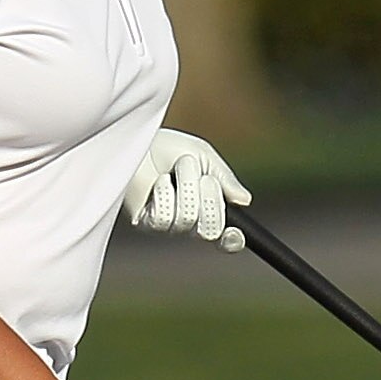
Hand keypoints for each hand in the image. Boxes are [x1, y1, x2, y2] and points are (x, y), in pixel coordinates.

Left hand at [121, 128, 249, 249]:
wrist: (136, 140)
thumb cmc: (168, 147)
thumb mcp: (204, 157)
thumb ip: (225, 179)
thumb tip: (244, 201)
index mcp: (208, 209)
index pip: (226, 238)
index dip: (232, 239)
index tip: (234, 231)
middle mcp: (189, 222)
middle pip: (211, 230)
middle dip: (210, 199)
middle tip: (202, 177)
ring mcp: (167, 225)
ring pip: (188, 219)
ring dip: (186, 186)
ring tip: (174, 169)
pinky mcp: (147, 222)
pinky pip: (166, 217)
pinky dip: (166, 193)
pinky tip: (158, 181)